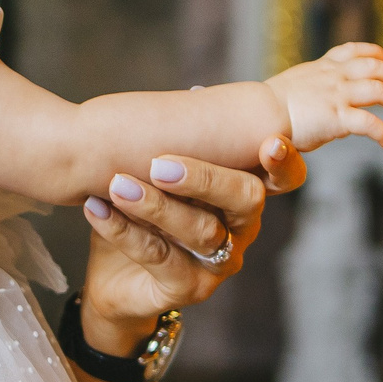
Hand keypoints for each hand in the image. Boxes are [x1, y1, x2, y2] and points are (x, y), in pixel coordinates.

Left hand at [78, 137, 308, 352]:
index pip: (284, 179)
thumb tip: (196, 93)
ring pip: (200, 230)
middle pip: (245, 200)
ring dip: (155, 205)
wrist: (115, 278)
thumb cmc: (145, 215)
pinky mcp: (189, 288)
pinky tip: (97, 209)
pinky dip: (123, 231)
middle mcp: (242, 228)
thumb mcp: (163, 177)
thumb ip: (181, 144)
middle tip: (159, 164)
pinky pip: (159, 257)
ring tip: (118, 184)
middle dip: (205, 178)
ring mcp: (220, 262)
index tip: (271, 143)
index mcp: (244, 195)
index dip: (285, 163)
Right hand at [266, 42, 382, 152]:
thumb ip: (310, 89)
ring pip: (379, 91)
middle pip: (374, 67)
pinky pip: (370, 124)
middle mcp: (333, 77)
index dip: (372, 51)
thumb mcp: (292, 85)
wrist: (259, 112)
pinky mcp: (338, 118)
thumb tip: (317, 101)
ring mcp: (337, 96)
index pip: (351, 51)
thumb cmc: (267, 105)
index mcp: (321, 68)